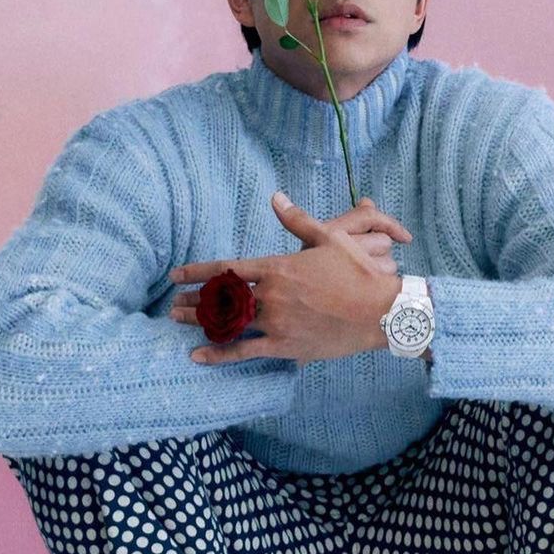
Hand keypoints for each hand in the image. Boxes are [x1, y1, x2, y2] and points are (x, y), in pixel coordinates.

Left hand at [168, 193, 403, 365]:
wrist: (382, 312)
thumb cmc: (359, 273)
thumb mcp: (329, 238)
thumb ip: (297, 220)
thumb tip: (277, 198)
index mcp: (278, 267)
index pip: (227, 268)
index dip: (197, 271)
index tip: (176, 274)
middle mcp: (271, 295)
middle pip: (221, 299)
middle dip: (193, 301)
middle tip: (171, 305)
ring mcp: (276, 322)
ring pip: (228, 324)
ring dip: (199, 323)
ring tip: (177, 322)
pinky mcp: (286, 346)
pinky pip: (245, 352)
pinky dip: (219, 355)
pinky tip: (197, 355)